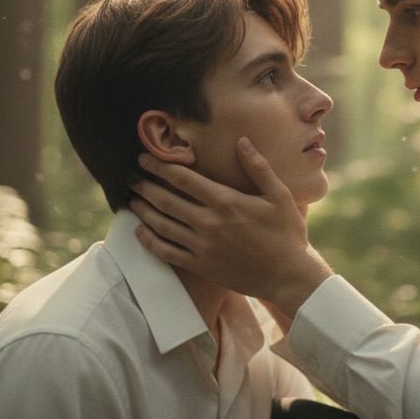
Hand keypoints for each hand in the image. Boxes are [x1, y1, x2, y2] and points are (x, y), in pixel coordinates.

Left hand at [129, 138, 332, 317]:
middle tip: (131, 177)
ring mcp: (202, 246)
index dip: (160, 166)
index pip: (183, 179)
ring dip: (143, 210)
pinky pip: (167, 252)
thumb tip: (242, 142)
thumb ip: (259, 168)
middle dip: (145, 186)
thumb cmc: (287, 234)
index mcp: (226, 201)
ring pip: (162, 225)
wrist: (288, 276)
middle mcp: (209, 223)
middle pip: (166, 200)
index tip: (145, 159)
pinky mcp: (201, 266)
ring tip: (132, 200)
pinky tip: (140, 231)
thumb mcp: (280, 196)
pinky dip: (149, 240)